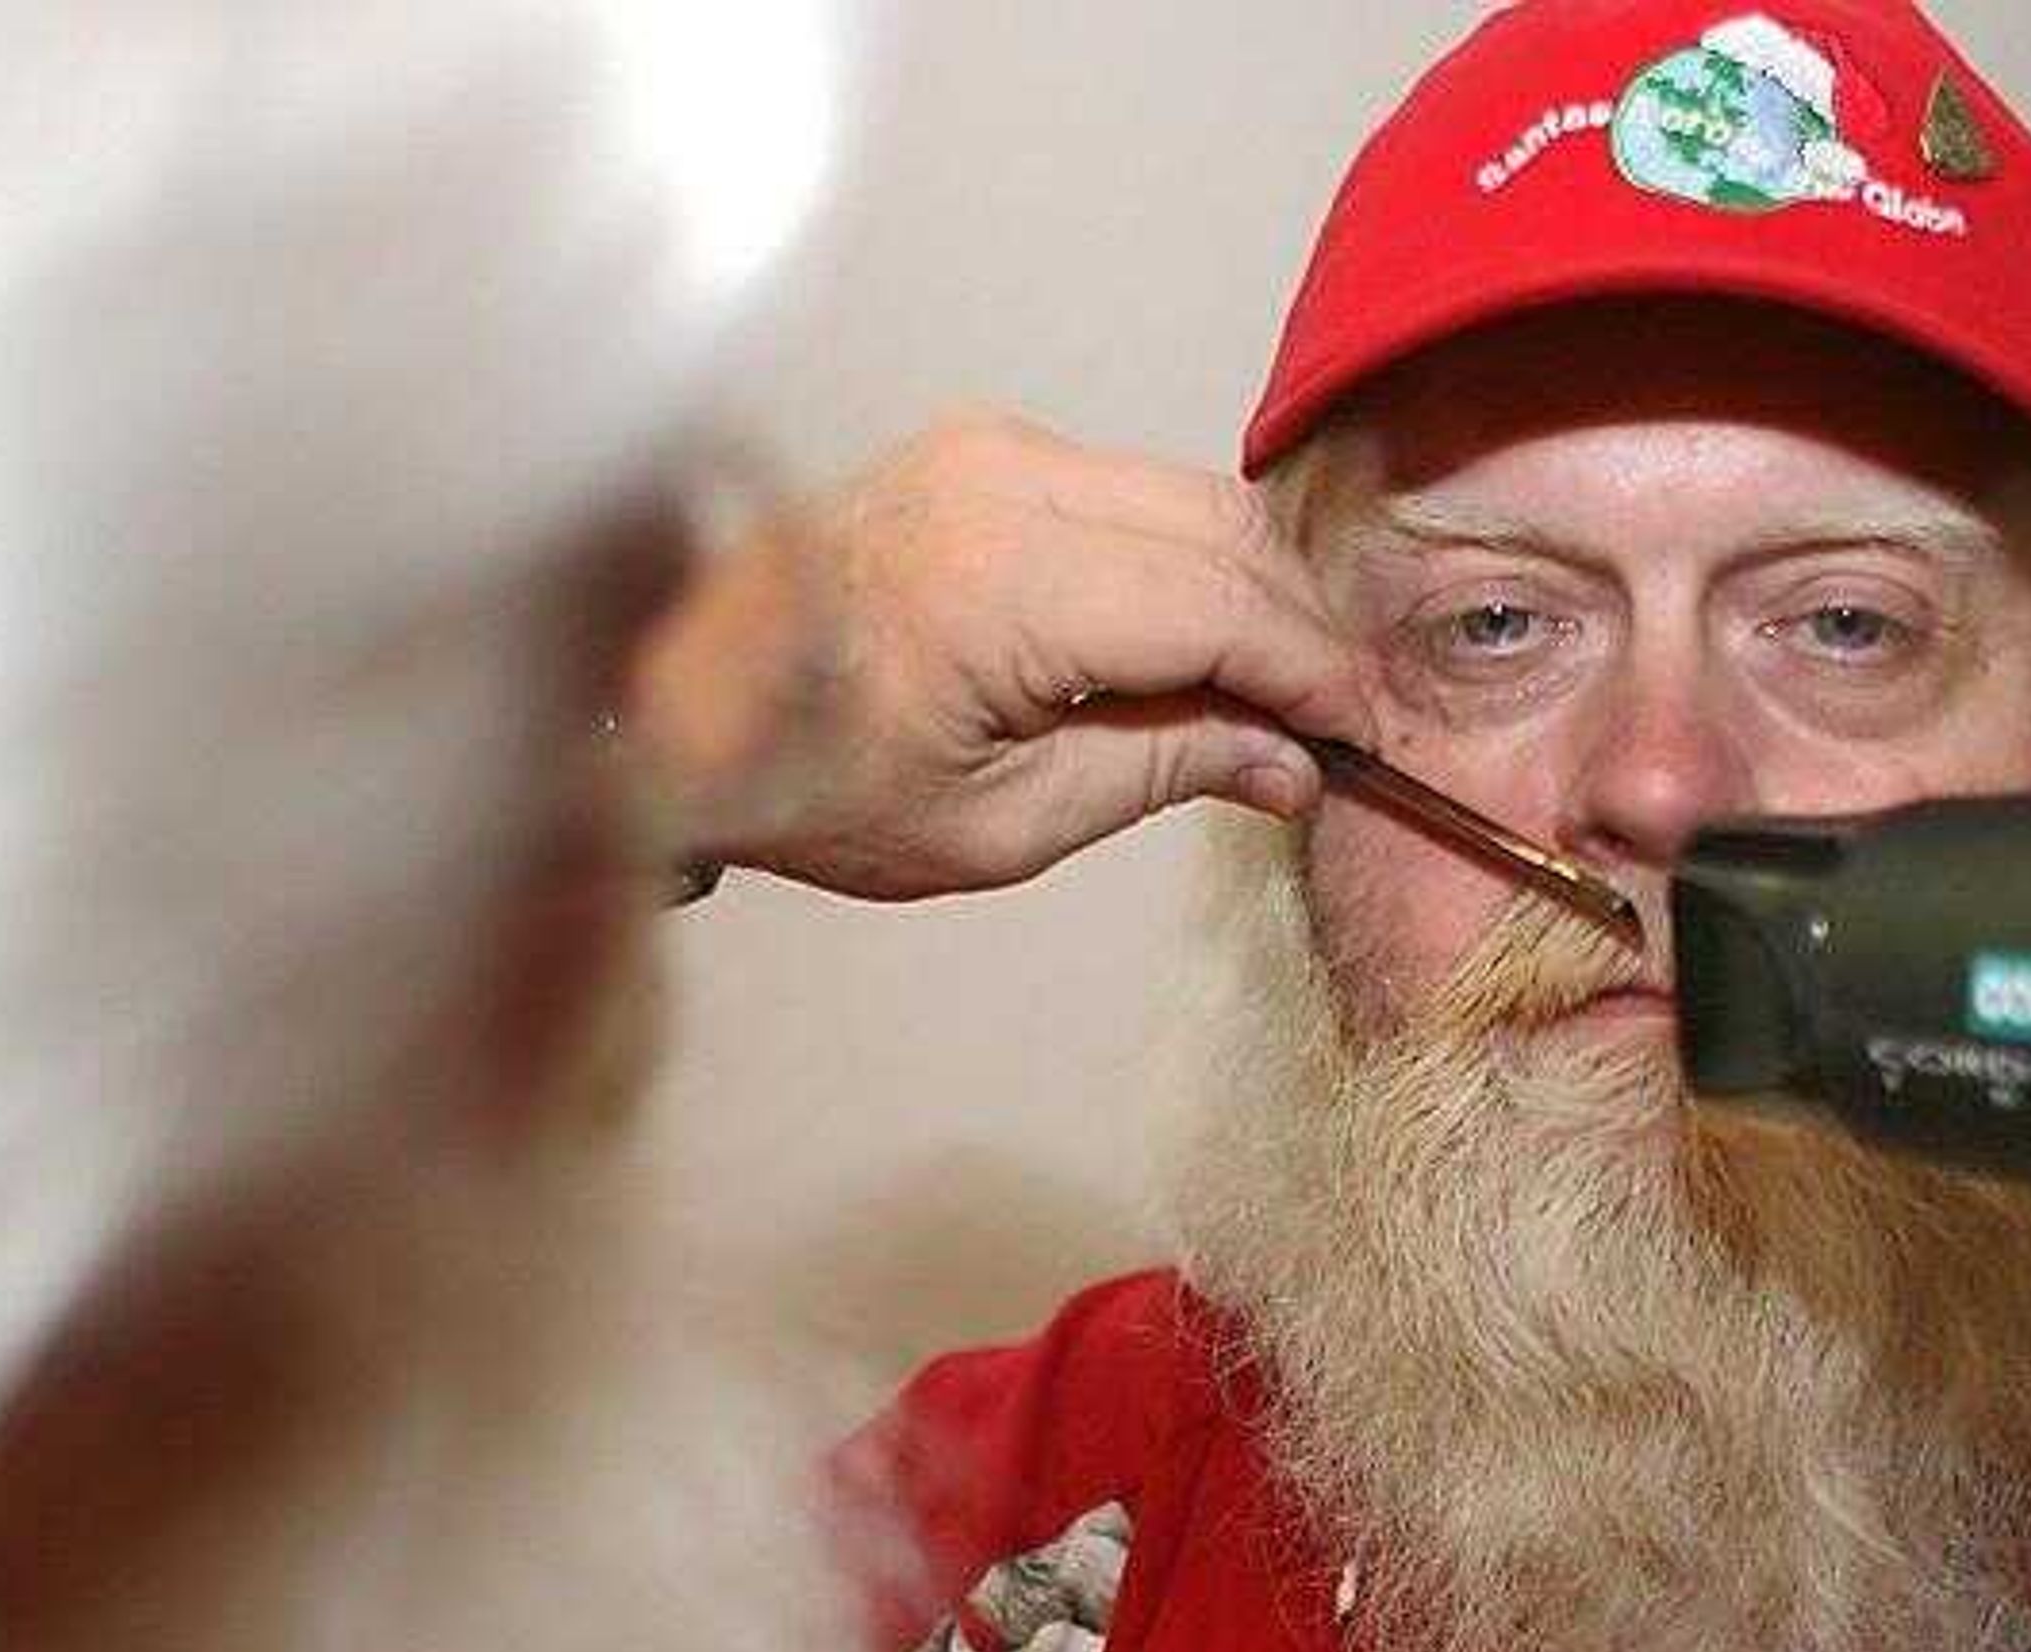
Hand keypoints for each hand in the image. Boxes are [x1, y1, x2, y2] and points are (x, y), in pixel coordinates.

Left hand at [630, 412, 1377, 900]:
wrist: (666, 715)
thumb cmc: (809, 784)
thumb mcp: (1001, 823)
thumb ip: (1162, 769)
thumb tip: (1288, 763)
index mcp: (1002, 581)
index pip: (1223, 604)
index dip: (1314, 672)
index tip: (1364, 736)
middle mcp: (1002, 480)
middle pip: (1224, 532)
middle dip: (1298, 627)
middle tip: (1336, 723)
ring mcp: (987, 448)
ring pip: (1189, 497)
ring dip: (1251, 589)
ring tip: (1275, 694)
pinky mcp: (979, 449)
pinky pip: (1130, 489)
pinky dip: (1188, 559)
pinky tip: (1200, 642)